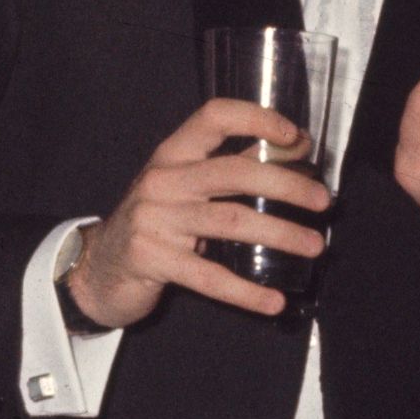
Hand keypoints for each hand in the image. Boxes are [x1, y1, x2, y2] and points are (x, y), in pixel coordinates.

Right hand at [68, 98, 331, 327]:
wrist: (96, 268)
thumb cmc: (156, 222)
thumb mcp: (185, 186)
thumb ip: (233, 165)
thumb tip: (296, 147)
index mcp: (173, 154)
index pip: (214, 117)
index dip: (257, 119)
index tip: (296, 138)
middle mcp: (163, 180)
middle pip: (235, 172)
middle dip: (287, 185)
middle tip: (323, 202)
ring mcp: (155, 220)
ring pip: (232, 221)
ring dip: (281, 234)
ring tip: (314, 247)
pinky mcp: (152, 260)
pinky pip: (209, 277)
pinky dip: (246, 291)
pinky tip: (273, 301)